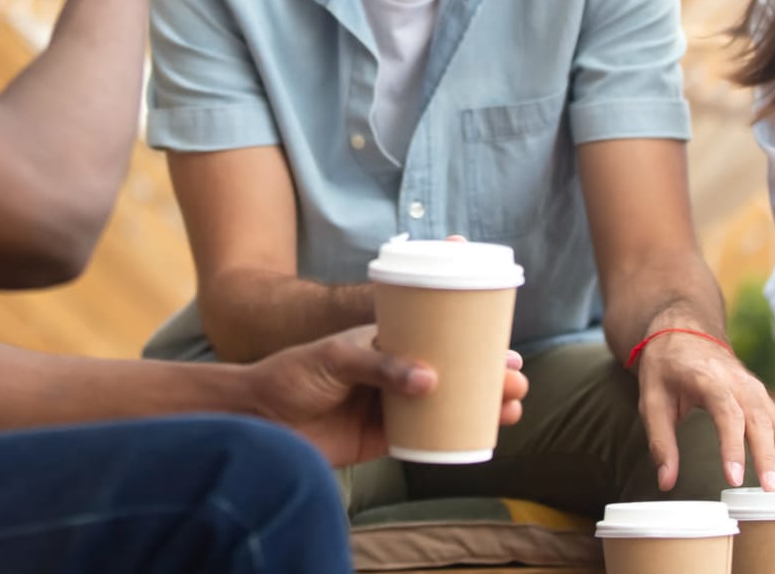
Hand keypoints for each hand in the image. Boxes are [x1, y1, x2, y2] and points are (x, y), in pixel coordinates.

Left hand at [244, 325, 527, 467]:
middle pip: (451, 371)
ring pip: (445, 405)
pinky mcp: (381, 439)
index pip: (436, 335)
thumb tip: (430, 381)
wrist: (257, 420)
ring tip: (511, 408)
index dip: (472, 340)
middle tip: (517, 381)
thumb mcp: (333, 359)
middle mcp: (391, 371)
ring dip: (480, 406)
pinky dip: (454, 439)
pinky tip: (480, 439)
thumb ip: (378, 367)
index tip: (505, 346)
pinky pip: (426, 439)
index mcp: (383, 341)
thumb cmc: (288, 374)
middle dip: (488, 375)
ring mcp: (388, 405)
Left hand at [633, 329, 774, 491]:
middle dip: (768, 458)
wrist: (684, 330)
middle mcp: (739, 383)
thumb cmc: (666, 366)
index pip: (727, 414)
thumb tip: (666, 481)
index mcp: (709, 378)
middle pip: (759, 421)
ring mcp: (755, 388)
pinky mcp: (762, 397)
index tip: (734, 477)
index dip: (733, 447)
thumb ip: (661, 441)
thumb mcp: (651, 400)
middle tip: (771, 491)